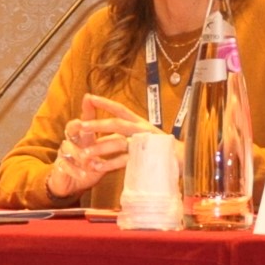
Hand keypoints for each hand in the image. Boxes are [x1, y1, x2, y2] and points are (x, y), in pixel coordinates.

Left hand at [46, 94, 163, 198]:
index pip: (121, 109)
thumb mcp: (142, 138)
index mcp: (140, 123)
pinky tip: (97, 167)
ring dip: (100, 147)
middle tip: (81, 126)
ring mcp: (144, 143)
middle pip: (117, 123)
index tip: (89, 97)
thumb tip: (103, 138)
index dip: (105, 103)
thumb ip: (124, 137)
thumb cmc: (161, 149)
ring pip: (119, 142)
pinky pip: (124, 160)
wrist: (183, 160)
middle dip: (98, 124)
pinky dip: (109, 164)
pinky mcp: (145, 158)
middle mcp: (142, 130)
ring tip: (84, 153)